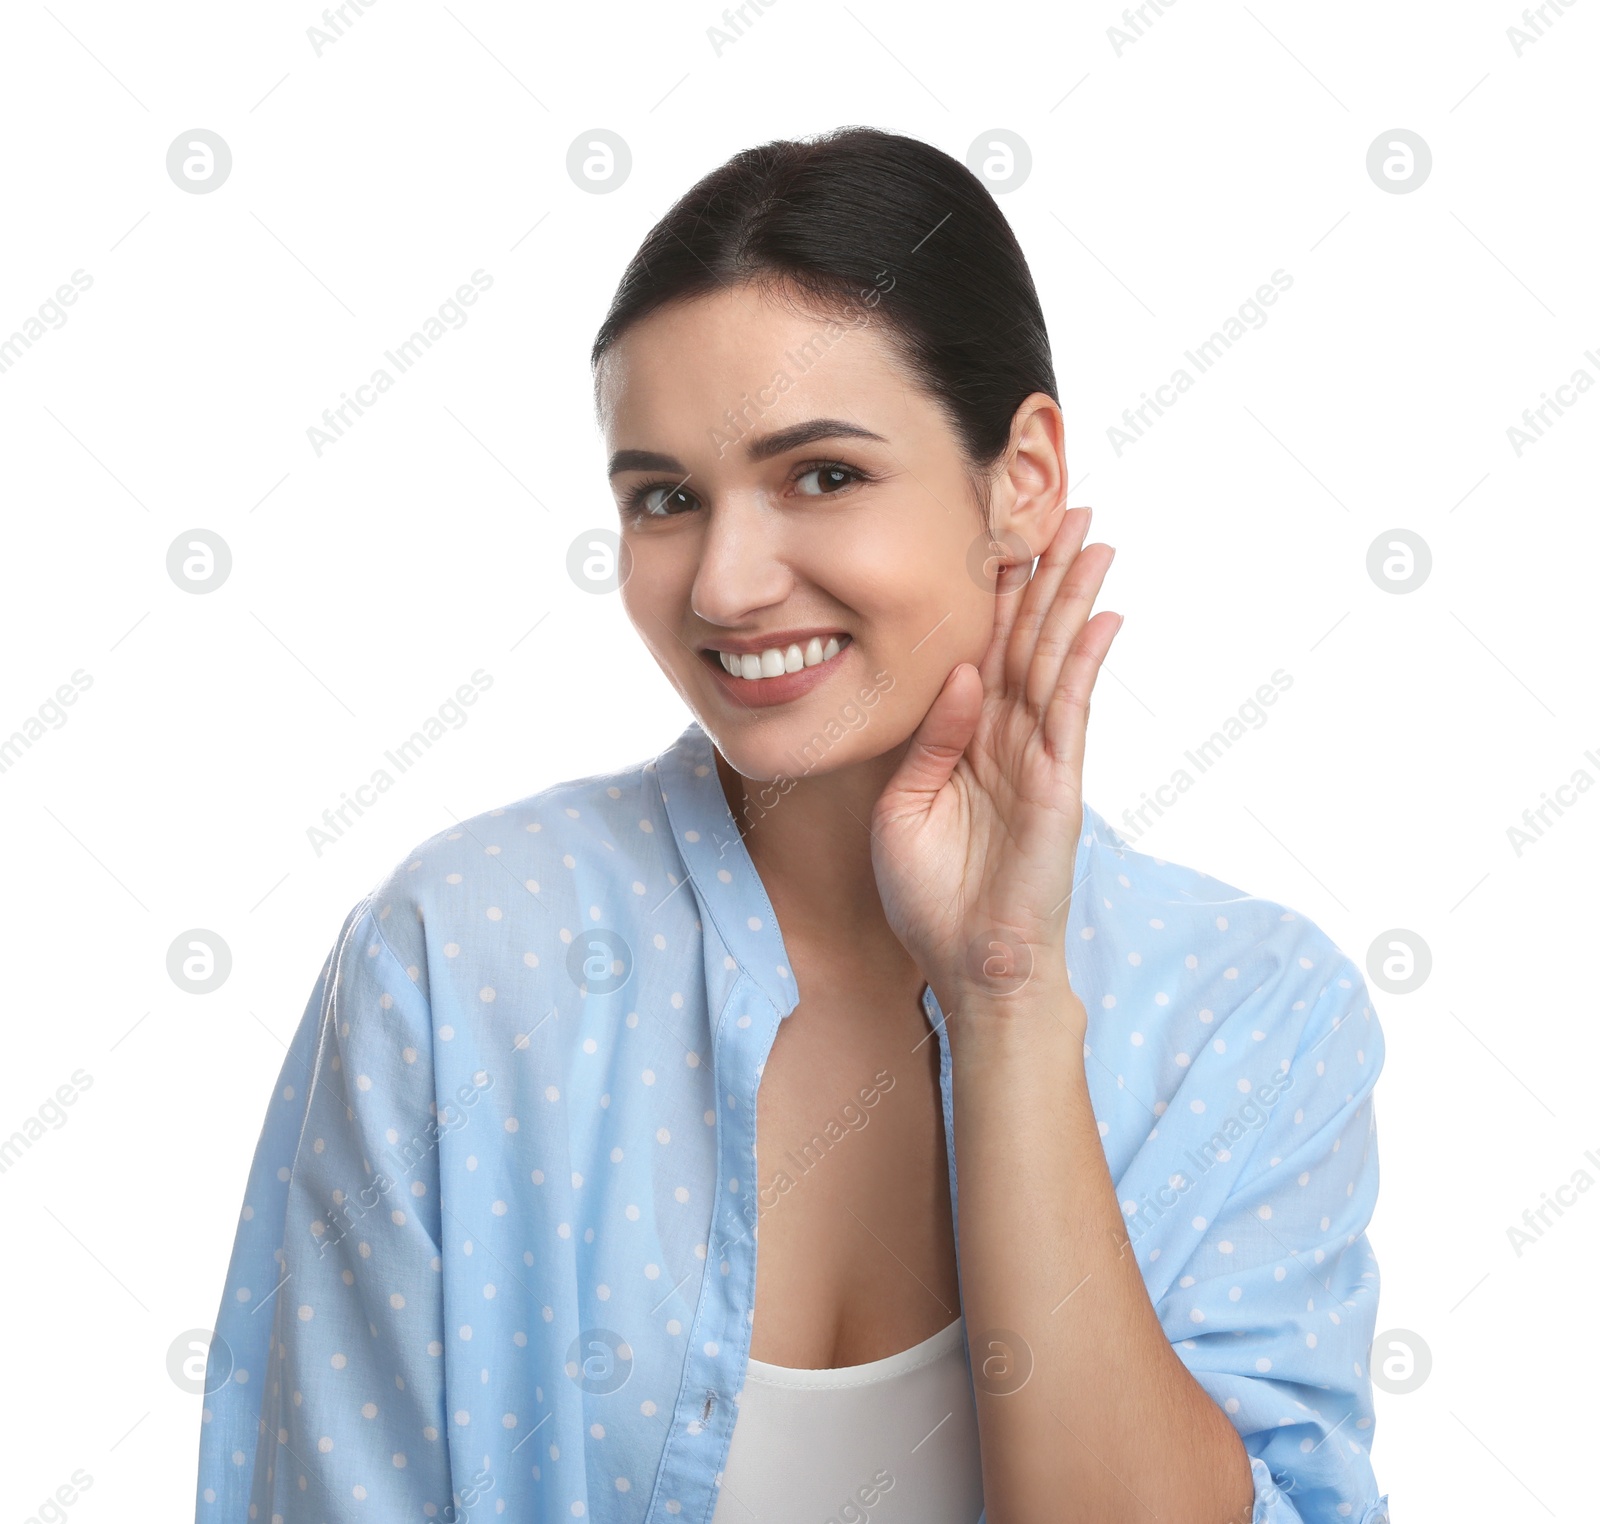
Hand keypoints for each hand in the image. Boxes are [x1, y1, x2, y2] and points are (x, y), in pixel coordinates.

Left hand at [870, 505, 1120, 1011]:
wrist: (968, 963)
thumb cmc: (931, 895)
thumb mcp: (905, 805)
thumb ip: (931, 737)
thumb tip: (960, 672)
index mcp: (968, 741)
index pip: (984, 651)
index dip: (993, 595)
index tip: (1001, 536)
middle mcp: (1008, 738)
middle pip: (1027, 638)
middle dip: (1045, 573)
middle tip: (1067, 508)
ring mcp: (1039, 757)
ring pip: (1054, 658)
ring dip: (1073, 597)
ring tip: (1093, 536)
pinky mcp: (1060, 782)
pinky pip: (1071, 709)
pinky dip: (1085, 660)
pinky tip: (1104, 615)